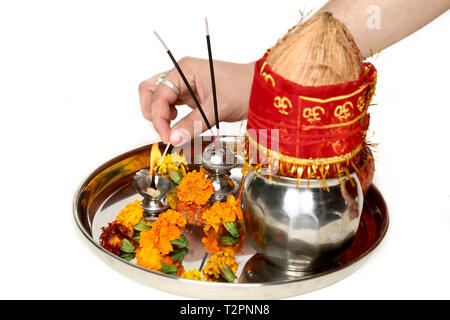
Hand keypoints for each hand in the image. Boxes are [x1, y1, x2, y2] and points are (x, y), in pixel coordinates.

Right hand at [139, 57, 254, 145]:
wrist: (262, 89)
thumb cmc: (244, 89)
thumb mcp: (218, 108)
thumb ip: (193, 124)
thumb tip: (174, 139)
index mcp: (185, 70)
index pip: (158, 94)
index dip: (158, 118)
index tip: (167, 137)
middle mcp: (182, 74)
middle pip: (150, 91)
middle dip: (152, 113)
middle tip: (166, 132)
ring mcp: (186, 84)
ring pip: (158, 97)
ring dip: (160, 114)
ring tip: (174, 129)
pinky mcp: (191, 95)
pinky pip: (171, 104)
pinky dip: (170, 116)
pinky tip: (181, 124)